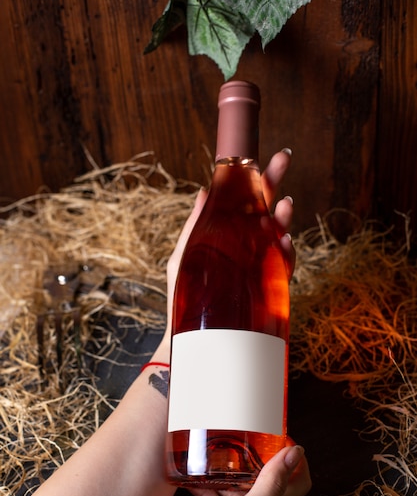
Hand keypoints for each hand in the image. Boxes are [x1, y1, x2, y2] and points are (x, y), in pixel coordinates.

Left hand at [164, 149, 293, 339]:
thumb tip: (204, 191)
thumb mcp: (182, 258)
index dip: (251, 178)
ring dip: (282, 218)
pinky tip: (284, 241)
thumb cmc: (184, 298)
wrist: (192, 340)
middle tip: (283, 159)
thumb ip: (193, 227)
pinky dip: (287, 253)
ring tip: (284, 205)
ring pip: (277, 235)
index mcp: (227, 235)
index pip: (242, 201)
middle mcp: (246, 246)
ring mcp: (259, 266)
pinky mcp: (268, 288)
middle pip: (264, 209)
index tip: (258, 156)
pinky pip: (283, 267)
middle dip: (274, 183)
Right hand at [179, 445, 310, 495]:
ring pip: (237, 488)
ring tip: (213, 449)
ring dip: (228, 469)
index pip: (297, 479)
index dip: (295, 457)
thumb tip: (295, 452)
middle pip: (265, 479)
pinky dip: (205, 488)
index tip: (281, 434)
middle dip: (256, 456)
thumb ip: (270, 484)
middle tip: (241, 433)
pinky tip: (191, 479)